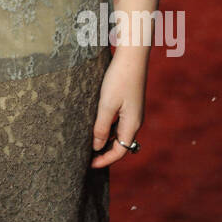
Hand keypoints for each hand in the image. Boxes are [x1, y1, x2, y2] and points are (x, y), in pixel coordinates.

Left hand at [90, 52, 146, 167]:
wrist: (132, 56)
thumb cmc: (119, 78)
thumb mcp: (106, 104)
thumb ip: (101, 127)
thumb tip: (96, 147)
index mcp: (132, 124)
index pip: (119, 151)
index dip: (104, 160)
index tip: (89, 165)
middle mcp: (135, 121)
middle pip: (120, 144)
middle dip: (104, 153)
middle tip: (86, 157)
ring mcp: (133, 112)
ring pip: (119, 133)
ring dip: (105, 140)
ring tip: (88, 144)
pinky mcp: (130, 103)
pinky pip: (119, 122)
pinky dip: (108, 128)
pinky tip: (96, 125)